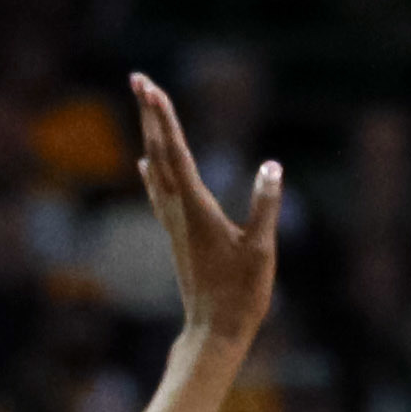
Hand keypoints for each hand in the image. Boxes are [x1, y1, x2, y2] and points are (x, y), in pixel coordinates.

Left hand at [131, 71, 278, 348]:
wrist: (214, 332)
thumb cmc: (241, 295)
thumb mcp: (261, 251)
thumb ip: (265, 206)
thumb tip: (272, 166)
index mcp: (196, 208)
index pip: (176, 150)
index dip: (163, 115)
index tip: (149, 85)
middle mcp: (178, 210)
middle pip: (159, 151)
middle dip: (150, 114)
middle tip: (139, 79)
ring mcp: (174, 224)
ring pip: (155, 168)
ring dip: (150, 135)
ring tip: (144, 108)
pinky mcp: (177, 237)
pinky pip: (158, 193)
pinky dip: (151, 170)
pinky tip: (145, 164)